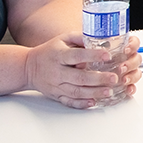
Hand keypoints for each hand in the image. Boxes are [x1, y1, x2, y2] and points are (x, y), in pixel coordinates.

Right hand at [23, 32, 141, 108]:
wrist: (28, 67)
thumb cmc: (50, 51)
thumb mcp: (63, 39)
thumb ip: (80, 38)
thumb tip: (101, 39)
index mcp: (59, 55)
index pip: (77, 55)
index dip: (93, 55)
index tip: (108, 56)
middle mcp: (57, 72)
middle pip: (79, 77)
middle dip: (98, 79)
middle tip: (114, 78)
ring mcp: (56, 86)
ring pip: (76, 92)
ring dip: (94, 93)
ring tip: (109, 92)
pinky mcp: (56, 95)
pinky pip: (69, 101)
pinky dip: (81, 103)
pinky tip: (93, 103)